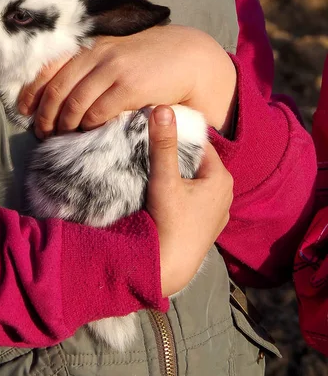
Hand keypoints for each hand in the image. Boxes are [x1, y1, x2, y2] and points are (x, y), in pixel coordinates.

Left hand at [17, 25, 236, 137]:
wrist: (187, 57)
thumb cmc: (147, 60)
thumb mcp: (113, 54)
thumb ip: (89, 67)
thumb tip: (59, 92)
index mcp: (89, 47)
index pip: (49, 68)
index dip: (32, 92)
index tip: (24, 110)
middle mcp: (96, 55)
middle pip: (57, 90)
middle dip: (45, 116)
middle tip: (43, 134)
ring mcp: (113, 70)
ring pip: (74, 104)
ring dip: (64, 126)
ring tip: (62, 137)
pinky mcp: (129, 88)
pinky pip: (98, 113)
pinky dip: (88, 126)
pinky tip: (88, 133)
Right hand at [146, 106, 232, 296]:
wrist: (170, 267)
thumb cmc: (170, 222)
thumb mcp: (164, 180)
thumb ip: (163, 145)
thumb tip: (163, 108)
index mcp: (221, 178)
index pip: (200, 145)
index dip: (178, 138)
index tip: (156, 134)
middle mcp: (225, 194)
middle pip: (196, 165)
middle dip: (176, 158)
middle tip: (150, 152)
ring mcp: (216, 213)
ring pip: (194, 184)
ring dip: (177, 178)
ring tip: (153, 173)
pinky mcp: (206, 227)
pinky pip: (192, 201)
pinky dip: (180, 196)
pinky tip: (161, 198)